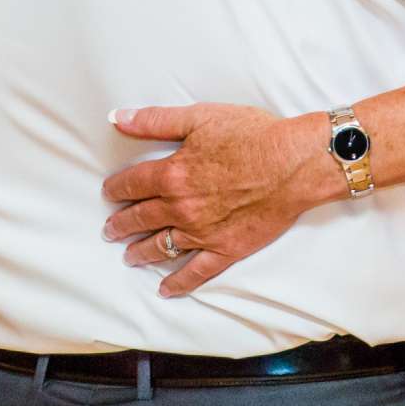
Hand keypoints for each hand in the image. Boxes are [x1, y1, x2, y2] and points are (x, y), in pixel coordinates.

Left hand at [100, 104, 337, 296]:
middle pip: (140, 218)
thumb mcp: (201, 117)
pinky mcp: (225, 249)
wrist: (294, 163)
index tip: (110, 193)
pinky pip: (196, 272)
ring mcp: (202, 232)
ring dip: (140, 252)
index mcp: (172, 174)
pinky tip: (166, 289)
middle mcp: (180, 207)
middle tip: (110, 230)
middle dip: (121, 224)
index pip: (132, 184)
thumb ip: (156, 120)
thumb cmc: (253, 136)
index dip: (117, 189)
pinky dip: (178, 282)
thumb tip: (118, 117)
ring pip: (161, 247)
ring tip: (129, 256)